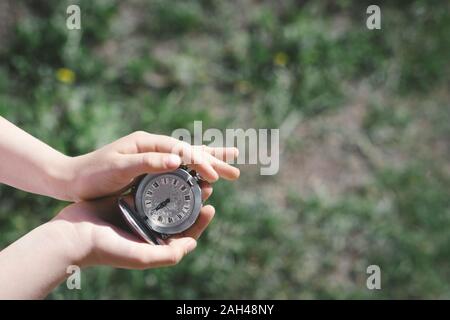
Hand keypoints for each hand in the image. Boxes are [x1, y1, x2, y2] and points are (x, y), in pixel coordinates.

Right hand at [52, 182, 214, 268]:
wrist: (71, 235)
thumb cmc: (105, 249)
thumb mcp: (141, 257)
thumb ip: (169, 255)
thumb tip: (192, 243)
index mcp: (154, 244)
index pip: (184, 233)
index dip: (199, 221)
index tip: (210, 207)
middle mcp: (148, 229)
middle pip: (177, 213)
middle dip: (192, 200)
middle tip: (205, 186)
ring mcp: (138, 214)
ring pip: (164, 198)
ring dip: (178, 187)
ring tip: (190, 174)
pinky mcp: (126, 200)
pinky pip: (147, 188)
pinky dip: (158, 180)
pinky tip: (168, 169)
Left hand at [66, 131, 238, 200]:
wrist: (72, 180)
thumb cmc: (93, 174)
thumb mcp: (119, 168)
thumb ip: (147, 163)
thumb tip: (178, 160)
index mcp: (148, 143)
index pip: (182, 151)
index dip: (200, 162)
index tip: (215, 177)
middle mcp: (154, 147)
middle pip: (190, 151)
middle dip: (215, 160)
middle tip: (237, 169)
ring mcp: (153, 157)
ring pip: (188, 158)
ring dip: (210, 163)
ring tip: (231, 164)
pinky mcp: (151, 169)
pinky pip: (179, 169)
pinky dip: (195, 171)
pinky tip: (203, 175)